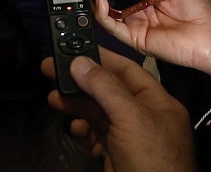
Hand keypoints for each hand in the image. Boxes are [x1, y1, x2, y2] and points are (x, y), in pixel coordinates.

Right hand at [42, 50, 195, 171]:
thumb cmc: (153, 162)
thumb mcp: (130, 118)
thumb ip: (105, 87)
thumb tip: (80, 63)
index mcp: (157, 102)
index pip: (126, 70)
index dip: (100, 58)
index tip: (74, 49)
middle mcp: (145, 118)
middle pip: (108, 91)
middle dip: (81, 83)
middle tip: (52, 72)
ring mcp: (131, 139)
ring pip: (99, 114)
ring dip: (76, 106)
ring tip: (55, 99)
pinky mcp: (118, 156)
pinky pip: (97, 137)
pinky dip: (83, 131)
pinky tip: (75, 129)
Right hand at [92, 0, 210, 71]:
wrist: (210, 37)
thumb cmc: (201, 13)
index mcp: (151, 0)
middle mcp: (142, 14)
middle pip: (116, 2)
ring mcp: (138, 27)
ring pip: (111, 15)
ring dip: (99, 3)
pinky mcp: (136, 39)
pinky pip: (115, 28)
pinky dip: (104, 16)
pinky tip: (102, 3)